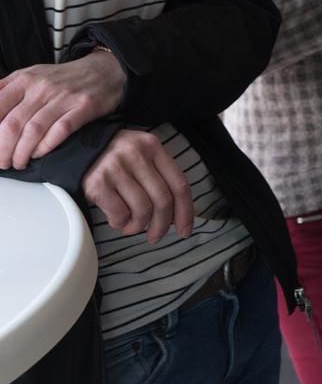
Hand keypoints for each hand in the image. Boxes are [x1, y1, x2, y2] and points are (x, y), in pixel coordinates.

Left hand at [0, 51, 126, 169]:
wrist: (102, 70)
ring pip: (34, 130)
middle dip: (3, 149)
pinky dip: (46, 146)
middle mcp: (41, 87)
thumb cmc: (64, 79)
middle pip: (12, 124)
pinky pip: (60, 131)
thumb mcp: (31, 75)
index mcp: (24, 79)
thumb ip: (7, 91)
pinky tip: (39, 154)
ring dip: (22, 153)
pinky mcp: (82, 108)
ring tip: (18, 163)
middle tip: (2, 162)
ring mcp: (63, 97)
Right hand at [82, 129, 193, 243]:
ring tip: (131, 226)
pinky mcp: (96, 182)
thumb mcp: (140, 155)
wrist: (73, 147)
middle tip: (155, 237)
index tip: (185, 230)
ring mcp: (115, 166)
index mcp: (152, 146)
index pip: (179, 184)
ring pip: (142, 210)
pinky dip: (120, 223)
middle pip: (163, 200)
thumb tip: (176, 216)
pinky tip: (116, 220)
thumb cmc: (113, 158)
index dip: (186, 212)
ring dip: (138, 226)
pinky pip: (119, 213)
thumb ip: (158, 176)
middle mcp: (136, 153)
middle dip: (161, 226)